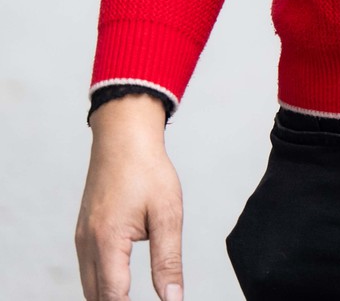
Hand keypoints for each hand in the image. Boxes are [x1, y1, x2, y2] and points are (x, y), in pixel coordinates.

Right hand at [76, 95, 182, 300]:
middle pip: (97, 297)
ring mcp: (81, 239)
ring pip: (89, 287)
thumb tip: (173, 298)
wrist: (123, 140)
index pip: (114, 297)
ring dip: (108, 297)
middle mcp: (87, 244)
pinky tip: (117, 287)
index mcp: (107, 241)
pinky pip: (88, 270)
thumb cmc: (148, 171)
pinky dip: (101, 284)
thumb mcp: (168, 215)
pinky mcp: (83, 234)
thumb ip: (168, 261)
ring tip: (132, 299)